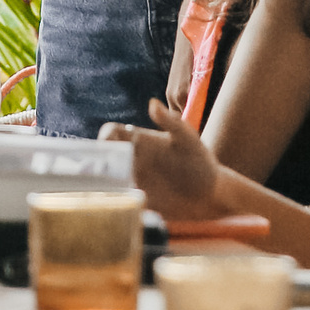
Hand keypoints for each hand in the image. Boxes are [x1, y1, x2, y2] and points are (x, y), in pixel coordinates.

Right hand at [100, 100, 226, 220]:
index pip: (112, 133)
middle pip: (103, 158)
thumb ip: (171, 123)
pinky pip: (119, 201)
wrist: (213, 196)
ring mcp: (133, 182)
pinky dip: (115, 202)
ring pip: (107, 180)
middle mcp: (133, 160)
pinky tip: (122, 206)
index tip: (107, 149)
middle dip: (96, 165)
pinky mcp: (137, 202)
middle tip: (102, 176)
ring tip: (111, 192)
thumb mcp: (189, 141)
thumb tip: (152, 103)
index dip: (105, 138)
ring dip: (103, 185)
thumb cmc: (202, 163)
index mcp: (140, 142)